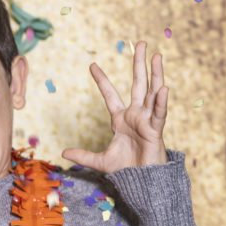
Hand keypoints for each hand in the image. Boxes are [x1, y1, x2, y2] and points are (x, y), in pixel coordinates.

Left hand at [63, 41, 167, 172]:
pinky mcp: (156, 130)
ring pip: (152, 92)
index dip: (101, 80)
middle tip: (142, 44)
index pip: (110, 94)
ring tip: (157, 56)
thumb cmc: (126, 169)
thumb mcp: (100, 161)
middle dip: (139, 64)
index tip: (92, 65)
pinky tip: (162, 87)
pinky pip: (159, 113)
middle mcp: (135, 114)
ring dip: (155, 74)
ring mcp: (147, 120)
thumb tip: (63, 153)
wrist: (141, 181)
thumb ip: (83, 155)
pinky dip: (160, 101)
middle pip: (137, 84)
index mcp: (120, 119)